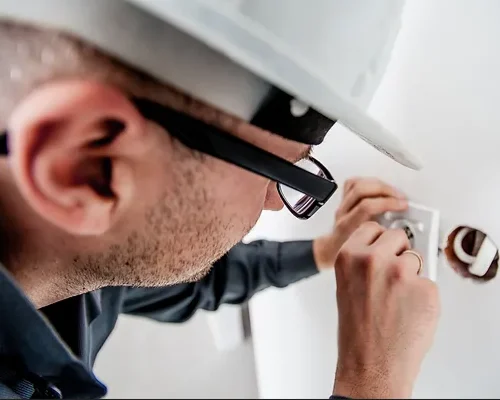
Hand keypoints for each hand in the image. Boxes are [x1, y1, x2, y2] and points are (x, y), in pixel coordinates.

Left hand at [313, 177, 407, 269]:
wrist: (332, 251)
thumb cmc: (347, 254)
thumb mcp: (367, 253)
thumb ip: (382, 242)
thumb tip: (405, 233)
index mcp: (347, 227)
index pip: (366, 206)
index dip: (388, 203)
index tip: (403, 206)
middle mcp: (343, 213)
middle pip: (361, 190)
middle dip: (385, 190)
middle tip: (400, 197)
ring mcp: (342, 205)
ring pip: (356, 184)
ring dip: (378, 184)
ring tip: (392, 191)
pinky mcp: (343, 200)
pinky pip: (352, 183)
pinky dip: (368, 182)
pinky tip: (379, 188)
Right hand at [333, 222, 439, 397]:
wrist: (371, 364)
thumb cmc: (357, 330)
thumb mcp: (346, 285)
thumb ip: (362, 262)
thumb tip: (386, 251)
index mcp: (349, 256)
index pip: (372, 228)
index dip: (380, 240)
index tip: (383, 246)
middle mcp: (373, 259)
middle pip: (397, 236)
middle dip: (398, 252)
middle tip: (392, 275)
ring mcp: (401, 273)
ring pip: (416, 258)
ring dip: (412, 274)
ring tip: (398, 298)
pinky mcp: (425, 288)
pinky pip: (429, 281)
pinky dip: (424, 295)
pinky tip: (409, 310)